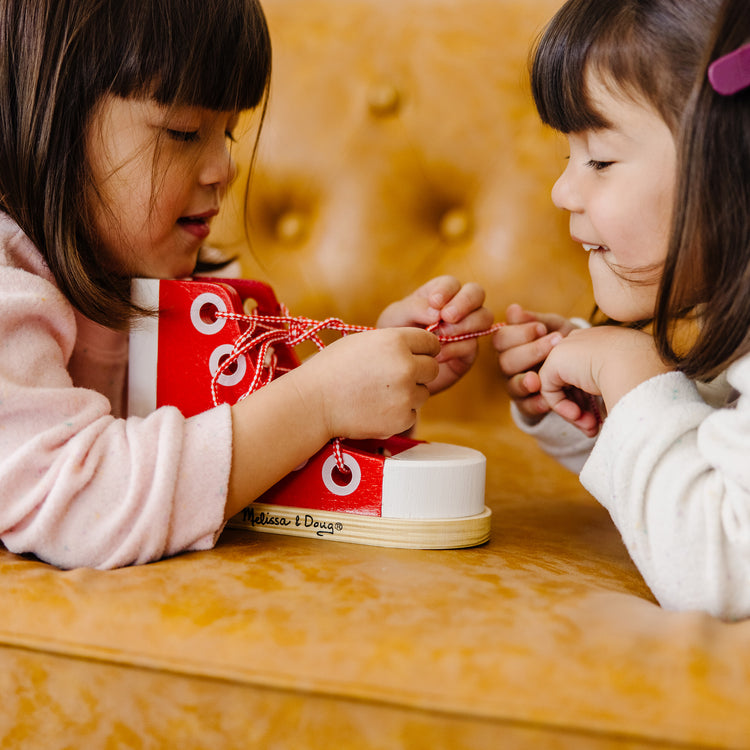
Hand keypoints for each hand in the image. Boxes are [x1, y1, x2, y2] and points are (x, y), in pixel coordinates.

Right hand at [294, 327, 440, 439]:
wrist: (314, 402)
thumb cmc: (333, 368)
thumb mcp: (364, 341)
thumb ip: (395, 342)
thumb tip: (421, 348)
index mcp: (396, 341)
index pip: (431, 342)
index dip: (423, 349)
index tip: (415, 355)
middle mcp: (406, 366)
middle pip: (433, 368)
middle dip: (419, 371)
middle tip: (395, 377)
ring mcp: (406, 395)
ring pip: (424, 392)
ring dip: (409, 393)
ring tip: (379, 393)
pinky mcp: (402, 418)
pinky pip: (412, 413)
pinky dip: (399, 413)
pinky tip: (377, 408)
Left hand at [377, 276, 493, 393]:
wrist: (395, 368)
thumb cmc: (394, 335)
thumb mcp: (396, 317)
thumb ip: (414, 308)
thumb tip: (438, 311)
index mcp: (439, 294)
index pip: (451, 283)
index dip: (447, 290)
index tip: (434, 302)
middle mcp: (458, 308)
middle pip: (476, 293)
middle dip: (465, 302)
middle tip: (447, 317)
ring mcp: (466, 329)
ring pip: (484, 317)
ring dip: (466, 324)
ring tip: (443, 335)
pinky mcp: (468, 353)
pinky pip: (472, 345)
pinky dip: (456, 348)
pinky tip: (438, 355)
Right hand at [493, 303, 576, 422]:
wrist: (581, 368)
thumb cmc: (563, 343)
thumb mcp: (553, 328)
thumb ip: (535, 320)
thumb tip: (513, 309)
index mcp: (510, 345)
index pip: (501, 338)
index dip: (519, 334)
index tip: (542, 328)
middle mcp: (509, 366)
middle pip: (505, 362)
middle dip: (529, 353)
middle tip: (554, 344)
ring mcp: (517, 387)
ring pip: (512, 385)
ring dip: (525, 381)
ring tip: (538, 379)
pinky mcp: (527, 406)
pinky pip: (526, 407)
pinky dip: (536, 403)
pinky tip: (547, 400)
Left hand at [538, 326, 671, 436]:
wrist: (636, 364)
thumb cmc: (644, 375)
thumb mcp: (629, 380)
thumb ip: (612, 388)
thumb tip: (607, 410)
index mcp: (606, 343)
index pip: (591, 374)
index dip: (594, 400)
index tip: (605, 417)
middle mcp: (587, 341)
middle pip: (575, 382)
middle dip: (583, 410)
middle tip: (594, 428)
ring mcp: (569, 347)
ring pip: (562, 388)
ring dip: (574, 412)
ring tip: (590, 427)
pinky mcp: (555, 359)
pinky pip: (549, 388)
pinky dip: (561, 406)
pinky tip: (577, 416)